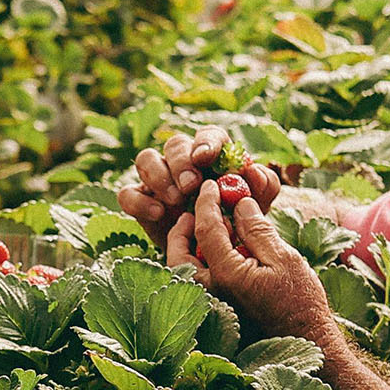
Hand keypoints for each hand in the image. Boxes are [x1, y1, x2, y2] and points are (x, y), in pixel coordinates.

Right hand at [117, 125, 283, 247]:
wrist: (213, 254)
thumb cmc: (236, 220)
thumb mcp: (257, 206)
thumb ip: (262, 186)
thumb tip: (252, 170)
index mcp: (212, 154)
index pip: (207, 135)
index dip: (205, 143)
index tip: (207, 157)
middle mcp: (181, 161)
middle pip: (174, 144)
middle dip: (182, 162)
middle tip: (192, 186)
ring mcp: (157, 179)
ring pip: (146, 159)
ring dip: (159, 177)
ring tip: (176, 201)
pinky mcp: (140, 200)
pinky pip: (127, 193)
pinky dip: (139, 201)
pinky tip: (158, 214)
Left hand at [165, 181, 347, 356]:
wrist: (307, 340)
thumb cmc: (301, 301)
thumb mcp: (284, 258)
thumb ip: (257, 230)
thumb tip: (239, 203)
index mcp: (226, 275)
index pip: (206, 229)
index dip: (208, 202)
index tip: (213, 186)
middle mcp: (211, 291)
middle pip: (178, 255)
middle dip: (181, 230)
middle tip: (194, 212)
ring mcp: (212, 304)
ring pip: (183, 271)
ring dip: (187, 247)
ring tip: (205, 228)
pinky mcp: (217, 311)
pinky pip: (197, 282)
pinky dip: (198, 263)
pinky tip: (217, 250)